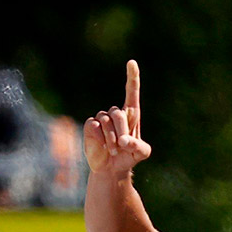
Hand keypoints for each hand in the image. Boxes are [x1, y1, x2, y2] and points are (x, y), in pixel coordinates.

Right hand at [84, 59, 151, 175]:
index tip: (132, 63)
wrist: (112, 169)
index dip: (132, 77)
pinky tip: (103, 147)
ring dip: (111, 139)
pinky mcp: (90, 126)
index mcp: (131, 114)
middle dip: (122, 131)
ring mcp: (102, 118)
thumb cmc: (129, 157)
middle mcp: (115, 113)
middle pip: (118, 114)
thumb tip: (125, 141)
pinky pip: (94, 126)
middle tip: (123, 146)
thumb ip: (139, 147)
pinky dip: (100, 138)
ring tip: (114, 151)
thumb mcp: (141, 153)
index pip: (132, 92)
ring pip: (106, 121)